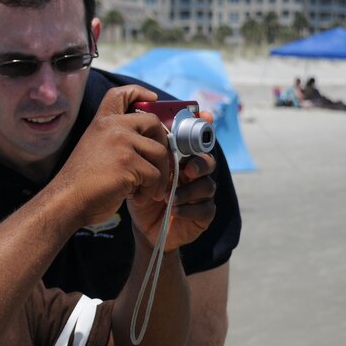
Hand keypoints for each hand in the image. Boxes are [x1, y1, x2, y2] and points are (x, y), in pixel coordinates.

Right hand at [55, 86, 170, 227]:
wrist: (68, 199)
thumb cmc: (83, 182)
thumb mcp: (95, 148)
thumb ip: (116, 139)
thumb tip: (150, 143)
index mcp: (102, 122)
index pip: (121, 94)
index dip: (139, 92)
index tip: (152, 98)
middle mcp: (112, 127)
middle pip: (153, 124)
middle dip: (162, 145)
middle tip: (158, 166)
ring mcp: (121, 143)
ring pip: (159, 153)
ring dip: (159, 176)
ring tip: (146, 191)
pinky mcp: (128, 163)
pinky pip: (155, 175)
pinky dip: (150, 190)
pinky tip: (137, 198)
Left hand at [129, 111, 216, 250]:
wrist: (142, 227)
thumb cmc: (141, 193)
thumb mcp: (138, 169)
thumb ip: (142, 149)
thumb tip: (138, 119)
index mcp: (182, 159)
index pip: (196, 142)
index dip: (202, 129)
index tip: (204, 118)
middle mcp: (196, 174)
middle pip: (208, 161)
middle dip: (199, 163)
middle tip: (187, 169)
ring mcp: (202, 194)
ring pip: (208, 185)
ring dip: (188, 191)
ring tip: (168, 197)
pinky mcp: (204, 215)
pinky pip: (205, 208)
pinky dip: (189, 208)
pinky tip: (174, 209)